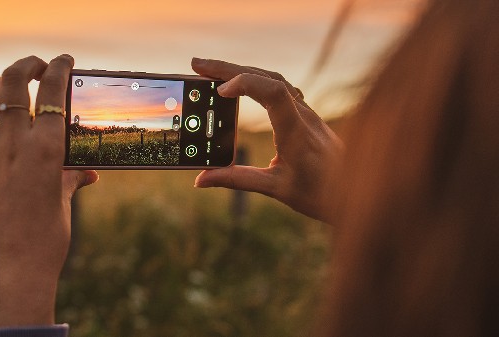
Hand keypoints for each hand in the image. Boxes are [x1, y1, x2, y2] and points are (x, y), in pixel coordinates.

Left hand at [0, 55, 97, 326]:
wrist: (11, 272)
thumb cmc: (48, 240)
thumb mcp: (64, 203)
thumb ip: (72, 179)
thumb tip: (87, 172)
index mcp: (47, 150)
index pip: (54, 93)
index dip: (60, 68)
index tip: (65, 61)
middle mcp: (13, 146)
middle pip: (12, 84)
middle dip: (26, 65)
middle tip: (36, 66)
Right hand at [192, 58, 342, 220]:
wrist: (359, 191)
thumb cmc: (321, 193)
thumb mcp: (276, 189)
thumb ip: (238, 180)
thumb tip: (202, 179)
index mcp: (297, 133)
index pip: (274, 93)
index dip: (246, 84)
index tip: (221, 91)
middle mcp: (303, 116)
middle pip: (267, 78)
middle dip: (229, 68)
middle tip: (197, 64)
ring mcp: (305, 112)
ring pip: (273, 79)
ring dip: (241, 70)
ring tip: (210, 71)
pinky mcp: (304, 115)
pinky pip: (279, 88)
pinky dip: (254, 80)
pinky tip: (239, 82)